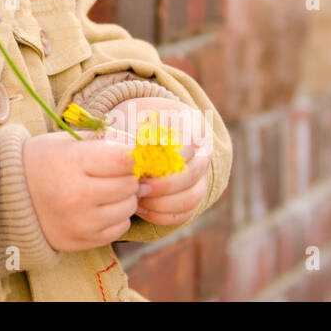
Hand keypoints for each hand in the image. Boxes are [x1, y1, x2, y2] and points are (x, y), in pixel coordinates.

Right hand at [21, 131, 139, 252]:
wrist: (7, 197)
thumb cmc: (41, 162)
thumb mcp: (66, 142)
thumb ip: (102, 142)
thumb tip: (140, 150)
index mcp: (72, 163)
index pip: (124, 159)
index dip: (130, 155)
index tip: (124, 154)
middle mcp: (77, 195)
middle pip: (129, 184)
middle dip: (127, 176)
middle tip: (113, 172)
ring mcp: (81, 222)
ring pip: (128, 207)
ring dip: (123, 197)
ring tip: (104, 190)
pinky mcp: (83, 241)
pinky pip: (120, 228)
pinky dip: (115, 216)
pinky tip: (99, 207)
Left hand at [106, 97, 212, 227]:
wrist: (134, 135)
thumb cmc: (129, 122)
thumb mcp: (128, 116)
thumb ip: (132, 127)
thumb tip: (134, 148)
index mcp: (192, 124)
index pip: (187, 144)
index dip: (164, 158)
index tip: (140, 164)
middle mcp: (202, 150)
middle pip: (189, 174)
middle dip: (161, 185)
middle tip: (137, 187)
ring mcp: (201, 176)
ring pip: (190, 198)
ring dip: (160, 203)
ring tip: (136, 198)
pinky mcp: (193, 196)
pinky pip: (184, 213)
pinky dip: (161, 214)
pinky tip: (140, 208)